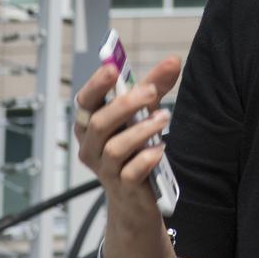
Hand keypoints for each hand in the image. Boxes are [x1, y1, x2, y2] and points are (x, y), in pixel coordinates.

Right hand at [73, 55, 181, 222]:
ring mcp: (105, 169)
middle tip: (151, 92)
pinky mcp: (123, 188)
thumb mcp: (143, 112)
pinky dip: (145, 159)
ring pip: (115, 148)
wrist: (136, 196)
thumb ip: (155, 86)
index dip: (96, 85)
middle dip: (125, 104)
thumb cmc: (134, 147)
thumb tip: (173, 61)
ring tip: (164, 118)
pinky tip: (159, 150)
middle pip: (99, 123)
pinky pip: (130, 173)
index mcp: (90, 124)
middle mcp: (92, 147)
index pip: (85, 102)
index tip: (112, 69)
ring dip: (141, 131)